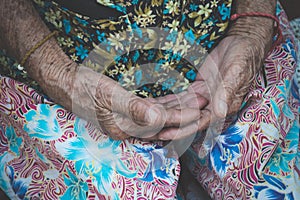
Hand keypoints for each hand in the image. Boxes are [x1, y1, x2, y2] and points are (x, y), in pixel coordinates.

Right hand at [71, 66, 208, 139]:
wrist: (67, 82)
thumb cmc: (85, 88)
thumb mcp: (108, 96)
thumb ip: (134, 108)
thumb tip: (158, 119)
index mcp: (125, 129)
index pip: (160, 124)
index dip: (180, 116)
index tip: (199, 108)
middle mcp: (129, 128)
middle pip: (164, 121)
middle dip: (185, 111)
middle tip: (204, 99)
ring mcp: (130, 119)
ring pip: (161, 114)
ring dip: (179, 105)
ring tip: (196, 95)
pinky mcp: (129, 109)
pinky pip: (153, 108)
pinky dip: (167, 102)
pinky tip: (178, 96)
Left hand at [154, 15, 274, 139]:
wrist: (242, 42)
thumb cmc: (244, 57)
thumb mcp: (236, 73)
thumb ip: (226, 92)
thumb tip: (218, 113)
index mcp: (223, 106)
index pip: (200, 122)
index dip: (183, 129)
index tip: (166, 134)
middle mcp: (212, 105)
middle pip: (188, 119)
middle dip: (170, 125)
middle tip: (150, 130)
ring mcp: (204, 97)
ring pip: (182, 109)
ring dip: (166, 114)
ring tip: (149, 118)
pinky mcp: (197, 88)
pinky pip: (181, 97)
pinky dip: (169, 101)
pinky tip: (156, 104)